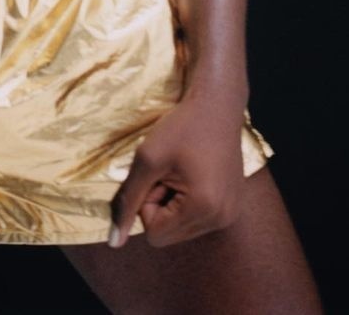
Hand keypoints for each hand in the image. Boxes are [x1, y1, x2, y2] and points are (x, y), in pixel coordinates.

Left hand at [109, 97, 245, 247]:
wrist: (217, 105)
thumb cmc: (181, 126)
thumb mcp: (147, 159)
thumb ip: (128, 200)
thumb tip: (115, 242)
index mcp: (203, 209)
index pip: (156, 234)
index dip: (147, 204)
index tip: (157, 174)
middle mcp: (221, 220)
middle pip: (170, 235)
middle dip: (160, 206)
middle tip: (167, 172)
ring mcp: (231, 215)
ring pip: (182, 229)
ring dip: (172, 204)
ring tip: (180, 171)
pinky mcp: (233, 207)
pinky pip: (198, 220)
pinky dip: (187, 202)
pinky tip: (193, 174)